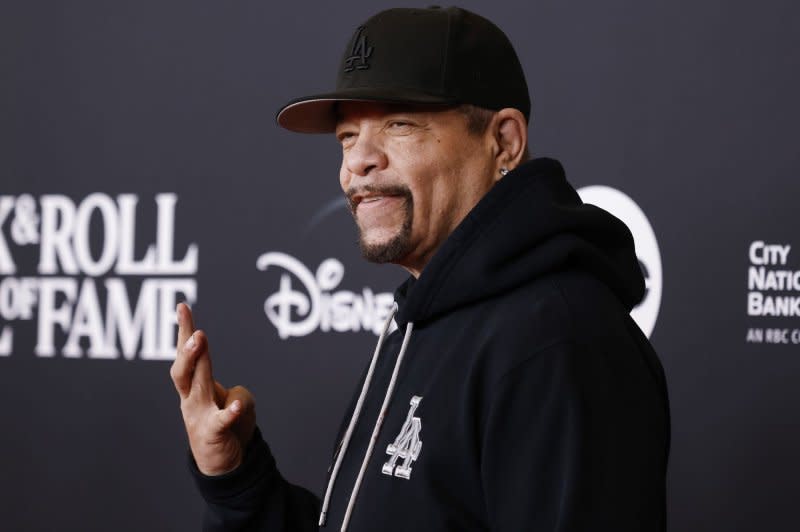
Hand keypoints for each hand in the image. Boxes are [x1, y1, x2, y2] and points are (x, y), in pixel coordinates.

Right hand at [170, 303, 255, 475]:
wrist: (221, 466)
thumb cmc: (225, 427)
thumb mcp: (233, 402)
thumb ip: (234, 391)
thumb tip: (235, 395)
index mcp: (194, 387)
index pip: (187, 355)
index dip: (184, 331)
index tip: (183, 306)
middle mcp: (191, 398)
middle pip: (185, 369)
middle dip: (188, 347)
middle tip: (195, 329)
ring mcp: (199, 416)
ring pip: (196, 386)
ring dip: (197, 362)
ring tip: (200, 341)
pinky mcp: (213, 434)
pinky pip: (221, 420)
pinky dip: (228, 412)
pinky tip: (235, 405)